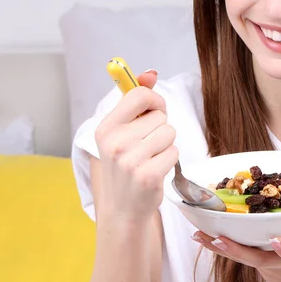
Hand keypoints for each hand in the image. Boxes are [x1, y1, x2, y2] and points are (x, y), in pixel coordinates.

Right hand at [94, 70, 178, 222]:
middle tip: (146, 146)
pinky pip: (174, 152)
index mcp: (106, 127)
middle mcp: (115, 142)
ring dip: (166, 144)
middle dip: (160, 129)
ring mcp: (130, 161)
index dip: (154, 101)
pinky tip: (155, 170)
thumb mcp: (123, 131)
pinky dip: (170, 160)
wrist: (123, 207)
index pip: (139, 95)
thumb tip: (151, 73)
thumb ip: (137, 100)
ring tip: (150, 158)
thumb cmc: (126, 164)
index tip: (153, 112)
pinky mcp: (148, 176)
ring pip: (170, 133)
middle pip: (160, 116)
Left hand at [192, 223, 280, 281]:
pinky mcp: (264, 271)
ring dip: (220, 247)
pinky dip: (230, 247)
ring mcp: (270, 270)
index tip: (277, 241)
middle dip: (233, 247)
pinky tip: (212, 238)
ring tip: (199, 235)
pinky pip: (245, 256)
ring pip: (243, 256)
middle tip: (214, 237)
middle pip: (254, 257)